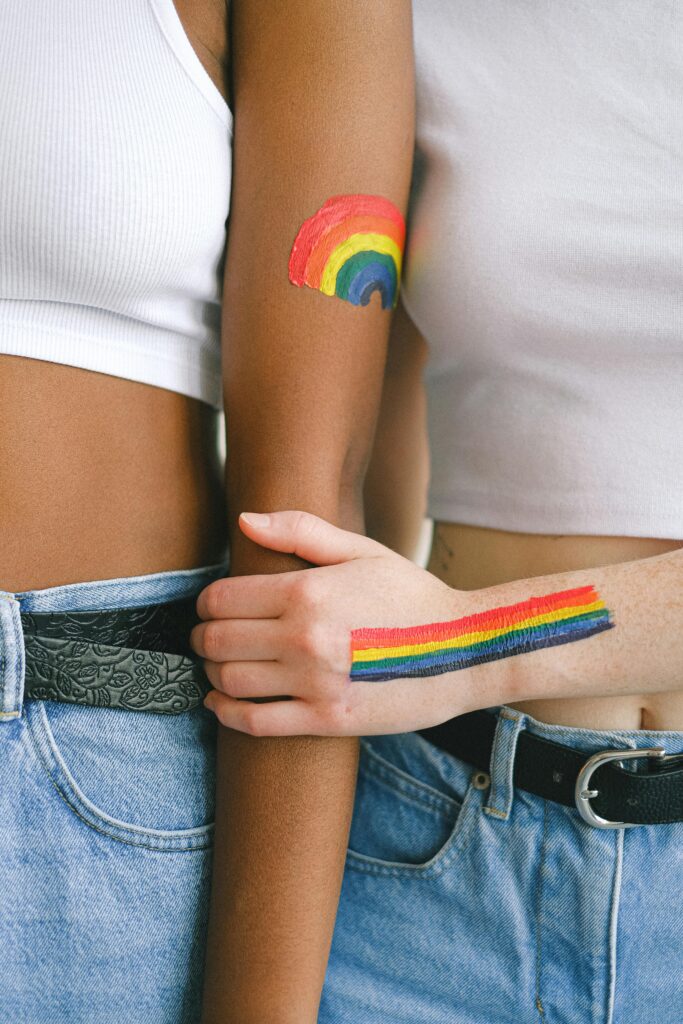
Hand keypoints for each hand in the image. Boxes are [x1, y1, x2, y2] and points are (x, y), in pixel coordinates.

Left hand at [189, 511, 479, 736]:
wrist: (464, 651)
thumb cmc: (412, 596)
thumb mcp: (363, 551)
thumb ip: (301, 531)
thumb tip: (244, 519)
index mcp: (307, 591)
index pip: (222, 599)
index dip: (204, 603)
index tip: (209, 606)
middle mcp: (304, 637)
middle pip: (218, 640)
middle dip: (202, 637)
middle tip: (207, 636)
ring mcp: (314, 682)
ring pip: (229, 682)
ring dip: (211, 674)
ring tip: (217, 666)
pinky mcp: (327, 719)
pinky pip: (256, 723)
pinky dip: (226, 714)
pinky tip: (220, 704)